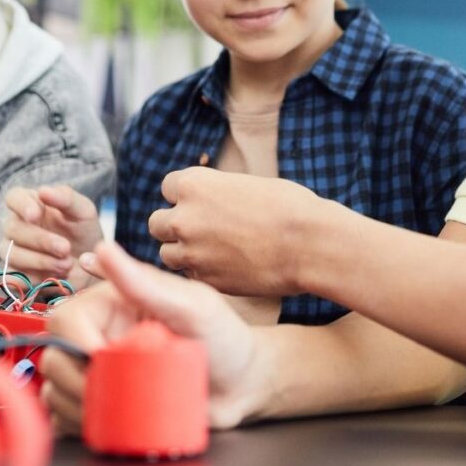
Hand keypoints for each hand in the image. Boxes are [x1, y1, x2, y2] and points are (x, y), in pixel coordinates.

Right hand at [0, 184, 103, 287]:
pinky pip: (15, 277)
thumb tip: (43, 191)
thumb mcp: (83, 211)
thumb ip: (66, 198)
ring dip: (40, 260)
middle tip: (65, 248)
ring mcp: (11, 251)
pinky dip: (36, 278)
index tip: (35, 215)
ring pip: (12, 254)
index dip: (21, 205)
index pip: (13, 198)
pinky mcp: (14, 275)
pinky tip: (55, 276)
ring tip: (66, 264)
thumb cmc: (83, 231)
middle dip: (40, 239)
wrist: (89, 266)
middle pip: (12, 228)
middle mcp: (16, 225)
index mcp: (30, 203)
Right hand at [40, 241, 260, 434]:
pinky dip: (76, 426)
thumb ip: (145, 282)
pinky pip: (68, 419)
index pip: (66, 318)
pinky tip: (105, 425)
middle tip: (114, 395)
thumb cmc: (224, 336)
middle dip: (75, 382)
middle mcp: (99, 335)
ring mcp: (101, 372)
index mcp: (112, 304)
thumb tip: (104, 247)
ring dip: (77, 408)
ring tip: (118, 412)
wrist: (244, 385)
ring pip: (56, 390)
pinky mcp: (105, 404)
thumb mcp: (192, 305)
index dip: (76, 343)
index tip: (102, 361)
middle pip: (55, 357)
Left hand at [149, 167, 318, 294]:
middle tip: (201, 229)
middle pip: (157, 223)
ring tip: (213, 250)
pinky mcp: (205, 280)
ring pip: (167, 254)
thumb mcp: (243, 185)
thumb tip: (204, 202)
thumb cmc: (287, 206)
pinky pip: (190, 276)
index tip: (201, 202)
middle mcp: (184, 217)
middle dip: (175, 226)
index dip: (185, 195)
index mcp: (194, 184)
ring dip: (184, 252)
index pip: (167, 187)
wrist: (308, 243)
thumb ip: (214, 193)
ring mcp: (192, 253)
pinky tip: (227, 267)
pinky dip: (202, 272)